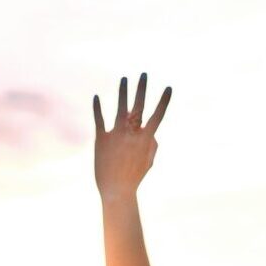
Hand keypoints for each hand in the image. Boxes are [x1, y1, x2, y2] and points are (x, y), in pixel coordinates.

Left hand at [93, 74, 170, 200]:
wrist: (116, 191)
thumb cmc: (134, 178)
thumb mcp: (148, 162)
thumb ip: (152, 146)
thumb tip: (152, 133)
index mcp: (145, 140)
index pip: (157, 116)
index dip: (164, 101)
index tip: (169, 87)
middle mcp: (132, 134)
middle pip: (139, 106)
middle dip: (142, 89)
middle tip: (144, 74)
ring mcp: (116, 134)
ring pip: (120, 108)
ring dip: (123, 92)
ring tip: (125, 79)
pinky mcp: (101, 139)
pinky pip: (99, 119)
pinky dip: (97, 108)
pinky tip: (96, 97)